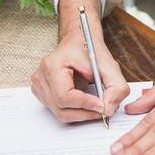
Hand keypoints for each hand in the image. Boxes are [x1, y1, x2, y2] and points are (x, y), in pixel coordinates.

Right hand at [30, 0, 129, 122]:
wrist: (78, 41)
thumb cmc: (90, 50)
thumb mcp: (109, 64)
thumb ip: (115, 87)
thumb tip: (108, 109)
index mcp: (53, 65)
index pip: (65, 96)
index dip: (85, 104)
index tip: (102, 106)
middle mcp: (41, 76)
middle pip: (61, 108)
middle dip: (85, 112)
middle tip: (103, 110)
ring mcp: (39, 85)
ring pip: (59, 113)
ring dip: (80, 114)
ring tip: (96, 106)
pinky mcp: (42, 92)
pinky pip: (57, 110)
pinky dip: (74, 111)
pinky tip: (85, 103)